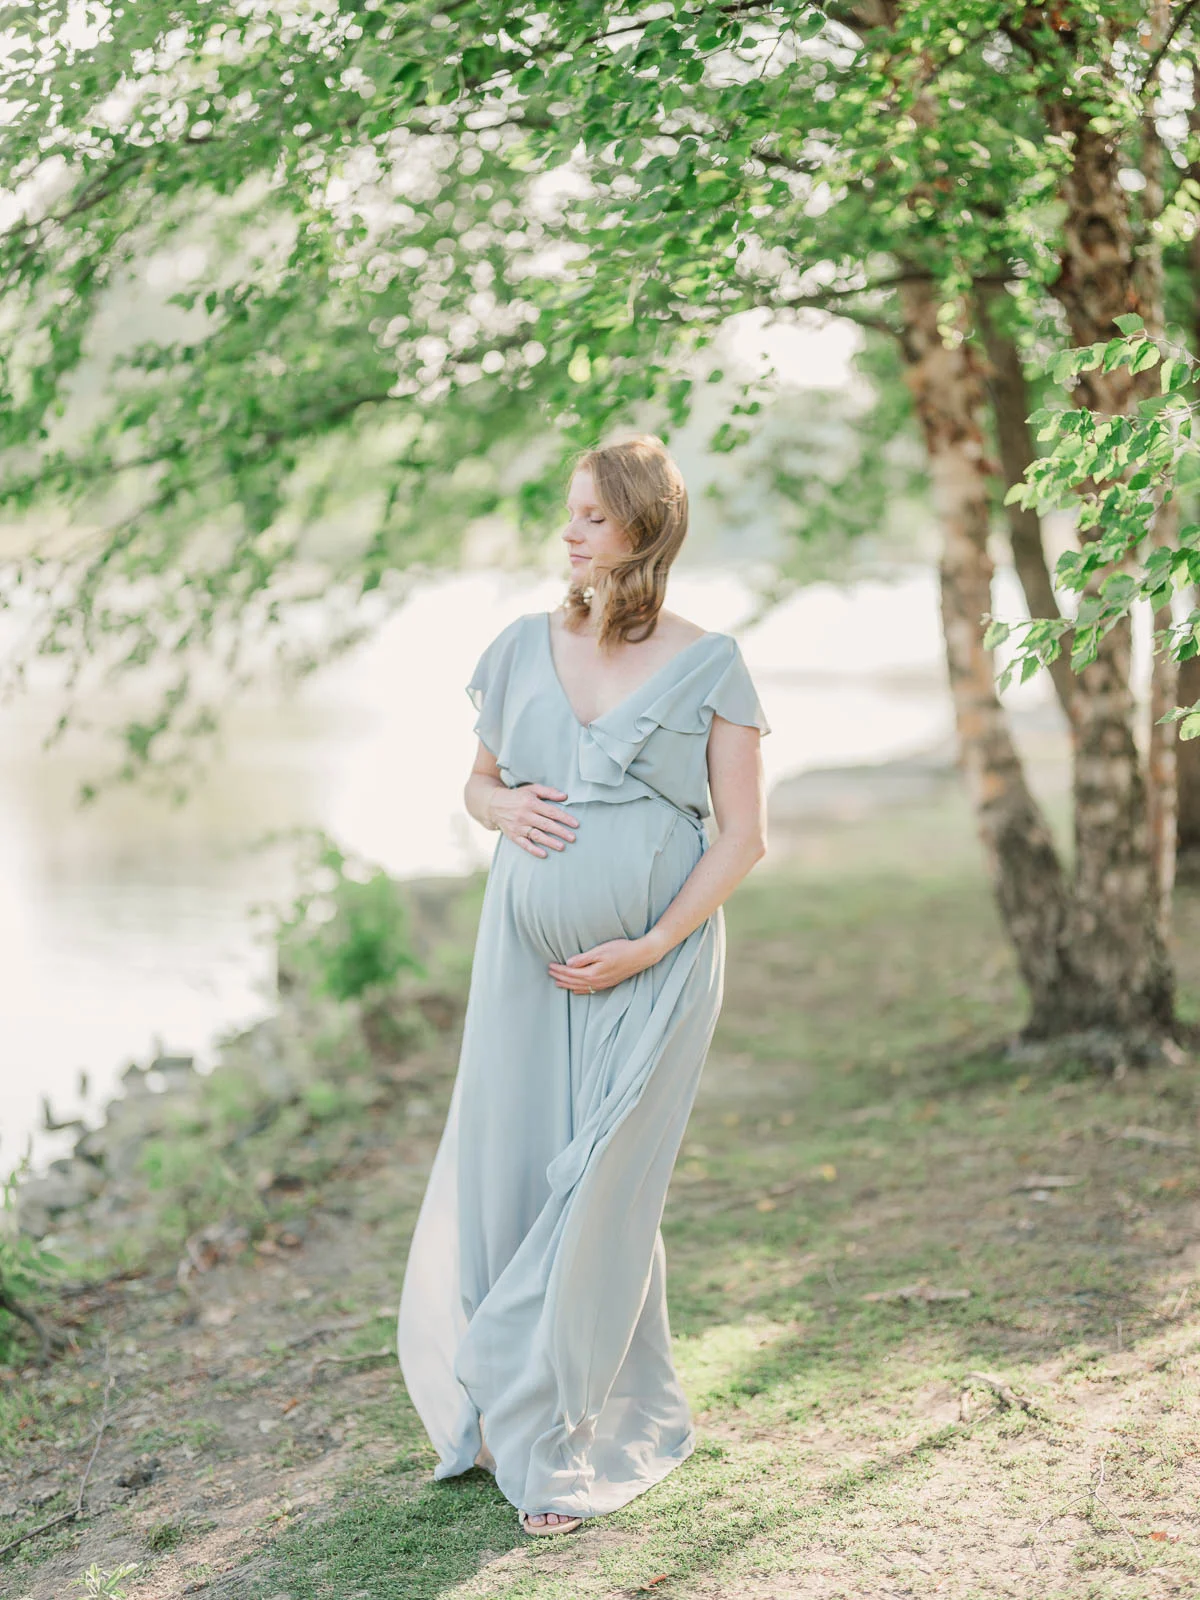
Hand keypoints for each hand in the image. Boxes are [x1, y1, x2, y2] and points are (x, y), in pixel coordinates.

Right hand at [490, 783, 578, 857]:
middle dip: (561, 832)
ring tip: (562, 847)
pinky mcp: (513, 835)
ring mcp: (518, 826)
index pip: (551, 812)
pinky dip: (533, 850)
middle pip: (546, 825)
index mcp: (531, 803)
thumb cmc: (517, 796)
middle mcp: (525, 815)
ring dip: (550, 842)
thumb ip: (548, 792)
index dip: (564, 818)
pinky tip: (544, 854)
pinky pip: (524, 844)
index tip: (576, 824)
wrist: (493, 804)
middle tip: (573, 838)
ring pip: (537, 835)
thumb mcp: (532, 789)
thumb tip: (565, 796)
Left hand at [548, 933, 665, 992]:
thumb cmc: (622, 949)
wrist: (641, 955)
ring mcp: (603, 984)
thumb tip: (568, 964)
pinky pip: (590, 990)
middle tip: (549, 973)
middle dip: (560, 978)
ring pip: (580, 988)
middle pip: (573, 982)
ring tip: (558, 983)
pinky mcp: (608, 983)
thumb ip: (583, 959)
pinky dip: (580, 990)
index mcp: (593, 973)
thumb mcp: (600, 951)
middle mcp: (597, 982)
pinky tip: (576, 990)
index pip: (570, 973)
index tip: (550, 966)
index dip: (559, 970)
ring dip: (568, 985)